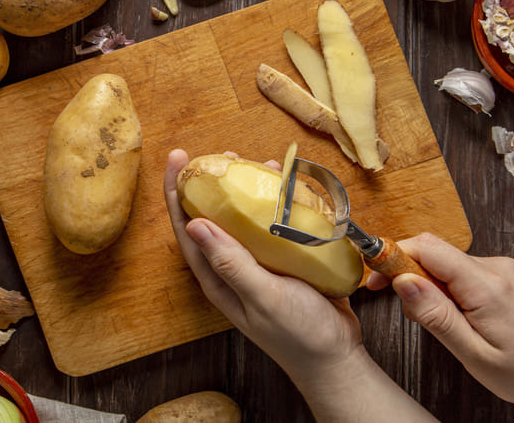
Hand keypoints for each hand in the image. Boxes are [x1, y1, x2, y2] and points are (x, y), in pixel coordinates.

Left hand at [163, 149, 361, 373]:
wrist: (336, 357)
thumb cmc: (298, 334)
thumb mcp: (263, 297)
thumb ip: (230, 263)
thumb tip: (194, 224)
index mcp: (217, 277)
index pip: (187, 227)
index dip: (177, 192)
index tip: (177, 158)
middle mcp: (232, 267)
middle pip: (213, 216)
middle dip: (213, 183)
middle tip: (225, 155)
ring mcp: (258, 263)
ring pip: (245, 217)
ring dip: (248, 190)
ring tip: (257, 164)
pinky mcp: (283, 260)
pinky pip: (273, 224)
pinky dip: (278, 202)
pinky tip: (288, 187)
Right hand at [367, 233, 513, 415]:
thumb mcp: (474, 354)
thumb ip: (436, 316)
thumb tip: (403, 282)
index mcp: (487, 286)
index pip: (428, 248)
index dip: (394, 255)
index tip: (373, 274)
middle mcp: (494, 267)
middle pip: (432, 252)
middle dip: (406, 272)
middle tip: (395, 303)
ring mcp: (499, 268)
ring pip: (443, 262)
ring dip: (426, 284)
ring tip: (435, 322)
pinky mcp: (499, 274)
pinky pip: (458, 270)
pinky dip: (443, 287)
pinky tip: (451, 316)